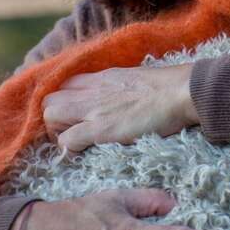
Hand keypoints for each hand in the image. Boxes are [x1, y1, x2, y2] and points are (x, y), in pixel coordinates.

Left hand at [42, 64, 198, 151]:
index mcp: (101, 78)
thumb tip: (118, 97)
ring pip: (49, 116)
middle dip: (54, 119)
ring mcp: (93, 109)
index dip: (64, 103)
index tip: (75, 117)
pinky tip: (85, 151)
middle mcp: (91, 90)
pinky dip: (70, 149)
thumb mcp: (134, 79)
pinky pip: (67, 141)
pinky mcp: (100, 129)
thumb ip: (118, 87)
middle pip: (49, 100)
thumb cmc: (167, 88)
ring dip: (58, 132)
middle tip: (72, 132)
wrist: (180, 92)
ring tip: (76, 142)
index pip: (63, 86)